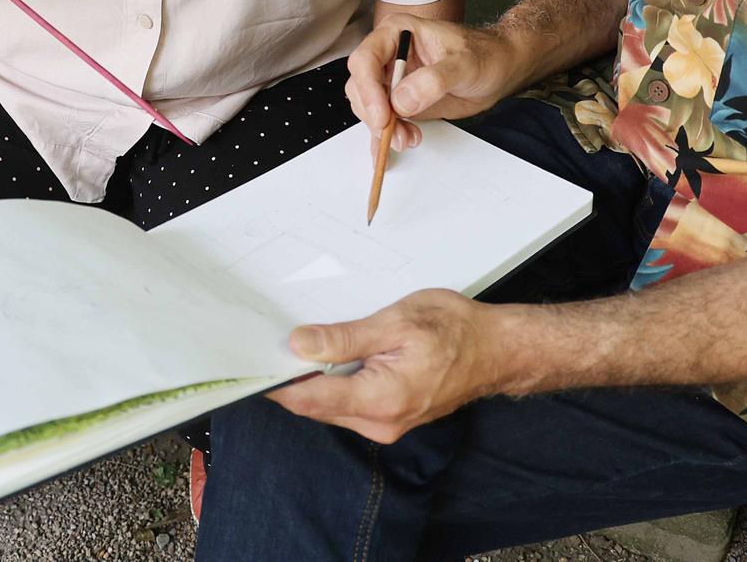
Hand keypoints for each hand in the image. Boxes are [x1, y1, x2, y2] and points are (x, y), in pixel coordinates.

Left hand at [265, 290, 508, 442]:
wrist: (496, 349)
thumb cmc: (455, 330)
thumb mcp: (397, 322)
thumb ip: (345, 338)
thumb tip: (299, 345)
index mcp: (379, 400)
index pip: (308, 399)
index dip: (274, 383)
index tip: (250, 362)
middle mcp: (379, 423)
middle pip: (315, 405)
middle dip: (291, 377)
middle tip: (270, 339)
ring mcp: (385, 424)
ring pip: (330, 405)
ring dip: (314, 378)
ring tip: (301, 341)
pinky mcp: (389, 417)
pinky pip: (348, 403)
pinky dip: (334, 381)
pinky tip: (332, 354)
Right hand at [344, 18, 521, 156]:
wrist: (498, 68)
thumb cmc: (484, 55)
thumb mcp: (464, 64)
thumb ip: (434, 80)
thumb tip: (401, 101)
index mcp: (397, 33)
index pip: (365, 60)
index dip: (369, 90)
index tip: (383, 116)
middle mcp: (388, 56)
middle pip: (361, 87)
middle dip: (376, 115)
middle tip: (398, 134)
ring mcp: (392, 80)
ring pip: (368, 108)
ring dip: (383, 129)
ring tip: (409, 138)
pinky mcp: (399, 102)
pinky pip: (381, 121)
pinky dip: (381, 139)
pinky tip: (385, 152)